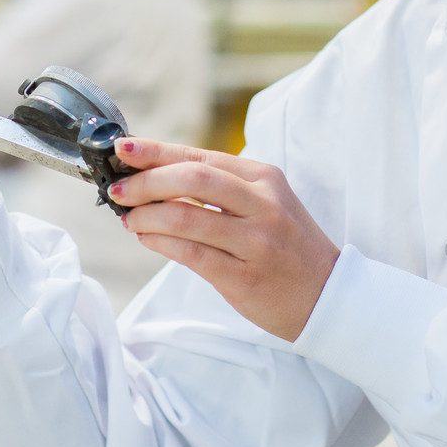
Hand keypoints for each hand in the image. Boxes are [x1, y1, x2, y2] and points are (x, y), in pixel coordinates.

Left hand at [109, 138, 339, 341]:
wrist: (327, 295)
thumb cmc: (287, 246)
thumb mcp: (265, 203)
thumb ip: (220, 188)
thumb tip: (155, 177)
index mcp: (264, 178)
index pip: (200, 155)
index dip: (156, 152)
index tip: (122, 150)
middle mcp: (263, 204)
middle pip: (192, 178)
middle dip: (146, 182)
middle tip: (118, 190)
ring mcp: (256, 241)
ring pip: (186, 217)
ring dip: (146, 216)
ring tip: (130, 218)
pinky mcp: (244, 277)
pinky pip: (190, 254)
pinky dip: (160, 243)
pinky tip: (147, 239)